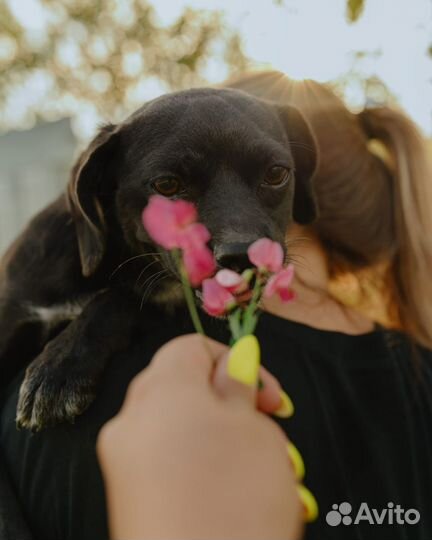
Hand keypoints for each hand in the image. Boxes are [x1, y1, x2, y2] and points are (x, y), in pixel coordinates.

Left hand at [97, 334, 304, 539]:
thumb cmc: (235, 502)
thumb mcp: (253, 429)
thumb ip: (240, 386)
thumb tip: (238, 360)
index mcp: (160, 391)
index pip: (191, 347)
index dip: (234, 362)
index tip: (268, 398)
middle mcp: (132, 420)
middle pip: (185, 387)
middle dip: (232, 404)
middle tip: (267, 432)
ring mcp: (124, 461)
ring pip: (181, 427)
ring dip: (224, 440)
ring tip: (262, 474)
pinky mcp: (129, 497)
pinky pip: (168, 462)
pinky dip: (202, 466)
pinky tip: (236, 494)